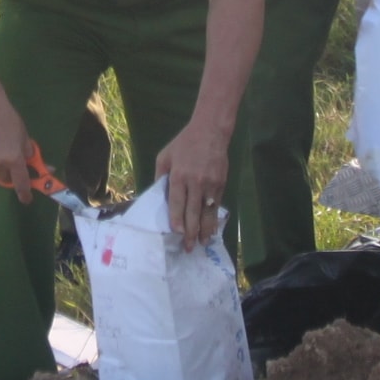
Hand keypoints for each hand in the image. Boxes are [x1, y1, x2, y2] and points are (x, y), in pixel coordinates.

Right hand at [0, 96, 34, 193]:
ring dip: (2, 169)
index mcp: (14, 159)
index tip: (27, 199)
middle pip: (8, 180)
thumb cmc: (10, 121)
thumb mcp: (25, 138)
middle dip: (13, 176)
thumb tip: (43, 167)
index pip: (21, 183)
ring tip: (2, 151)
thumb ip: (31, 155)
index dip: (25, 194)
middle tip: (15, 166)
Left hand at [154, 116, 231, 245]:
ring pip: (207, 212)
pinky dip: (214, 219)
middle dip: (191, 232)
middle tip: (189, 247)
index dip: (177, 219)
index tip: (177, 233)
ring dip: (205, 230)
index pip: (177, 202)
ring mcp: (211, 184)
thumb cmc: (184, 144)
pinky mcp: (221, 184)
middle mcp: (195, 182)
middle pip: (193, 212)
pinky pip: (216, 206)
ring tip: (202, 243)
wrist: (211, 131)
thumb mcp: (165, 156)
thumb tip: (158, 197)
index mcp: (179, 175)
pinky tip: (212, 229)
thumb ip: (161, 177)